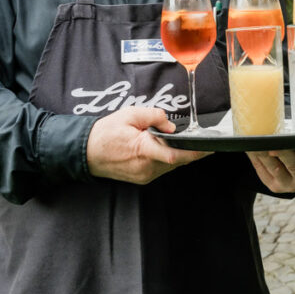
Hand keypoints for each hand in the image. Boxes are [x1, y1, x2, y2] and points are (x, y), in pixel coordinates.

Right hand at [86, 107, 210, 183]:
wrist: (85, 152)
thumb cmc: (105, 133)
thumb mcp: (129, 115)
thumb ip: (154, 116)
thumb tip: (170, 125)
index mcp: (143, 150)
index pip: (175, 154)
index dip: (195, 152)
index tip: (209, 148)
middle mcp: (146, 167)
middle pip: (177, 160)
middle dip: (187, 149)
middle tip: (194, 138)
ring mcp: (144, 175)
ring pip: (170, 165)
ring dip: (175, 153)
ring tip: (166, 139)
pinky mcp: (142, 179)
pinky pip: (162, 168)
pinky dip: (166, 158)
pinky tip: (159, 147)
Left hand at [247, 146, 294, 192]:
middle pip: (294, 165)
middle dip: (283, 154)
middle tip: (273, 146)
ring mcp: (291, 184)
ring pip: (275, 168)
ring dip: (262, 154)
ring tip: (253, 141)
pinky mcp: (276, 187)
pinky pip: (263, 171)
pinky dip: (255, 158)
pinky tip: (249, 146)